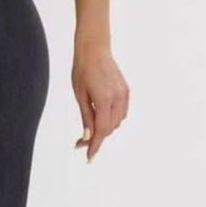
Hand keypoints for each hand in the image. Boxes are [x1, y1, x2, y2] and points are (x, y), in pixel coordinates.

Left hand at [72, 43, 128, 161]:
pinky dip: (111, 119)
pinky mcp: (126, 91)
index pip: (101, 130)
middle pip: (109, 129)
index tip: (89, 157)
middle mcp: (118, 98)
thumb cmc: (83, 70)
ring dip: (104, 128)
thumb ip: (86, 117)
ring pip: (116, 122)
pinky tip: (100, 116)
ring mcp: (124, 95)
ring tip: (88, 126)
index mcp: (104, 99)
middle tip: (79, 141)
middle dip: (96, 137)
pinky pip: (121, 113)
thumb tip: (87, 137)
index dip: (95, 146)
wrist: (94, 49)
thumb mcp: (80, 96)